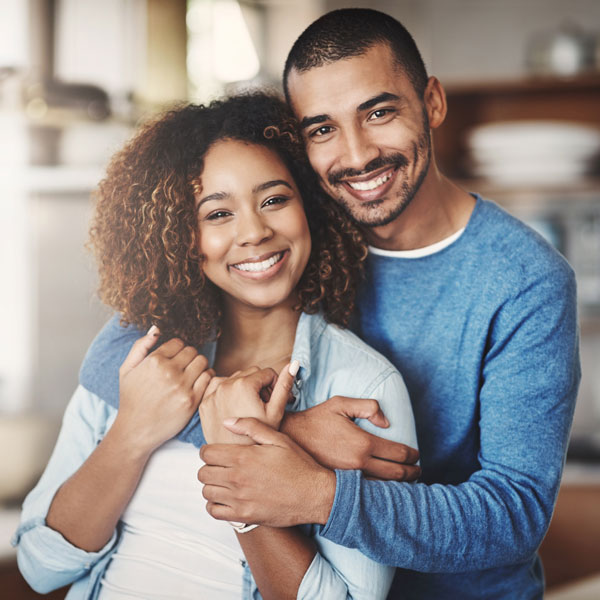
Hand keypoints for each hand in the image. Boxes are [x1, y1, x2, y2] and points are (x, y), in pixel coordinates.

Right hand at [115, 326, 213, 453]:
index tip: (174, 358)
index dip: (177, 349)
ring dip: (199, 365)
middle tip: (184, 366)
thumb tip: (156, 329)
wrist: (135, 430)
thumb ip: (140, 346)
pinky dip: (207, 377)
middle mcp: (169, 371)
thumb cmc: (131, 399)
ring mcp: (182, 386)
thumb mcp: (126, 370)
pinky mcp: (192, 400)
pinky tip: (198, 382)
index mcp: (154, 361)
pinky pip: (209, 378)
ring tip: (192, 373)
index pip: (178, 342)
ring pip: (203, 362)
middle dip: (189, 356)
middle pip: (192, 351)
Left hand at [199, 361, 297, 443]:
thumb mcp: (276, 411)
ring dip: (244, 387)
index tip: (275, 400)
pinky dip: (228, 392)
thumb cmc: (259, 438)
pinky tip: (235, 408)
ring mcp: (212, 394)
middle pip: (250, 373)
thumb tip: (293, 364)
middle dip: (260, 385)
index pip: (267, 372)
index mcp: (244, 385)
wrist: (235, 459)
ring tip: (250, 408)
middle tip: (264, 405)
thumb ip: (284, 385)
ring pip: (235, 379)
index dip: (275, 385)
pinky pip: (219, 387)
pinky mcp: (204, 403)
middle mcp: (225, 385)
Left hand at [199, 417, 335, 526]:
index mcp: (244, 457)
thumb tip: (227, 422)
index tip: (217, 451)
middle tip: (221, 465)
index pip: (207, 453)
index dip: (209, 450)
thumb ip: (251, 426)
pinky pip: (214, 512)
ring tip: (224, 481)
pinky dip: (215, 504)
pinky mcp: (244, 516)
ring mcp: (239, 500)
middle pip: (203, 472)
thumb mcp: (278, 439)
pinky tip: (227, 497)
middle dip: (209, 466)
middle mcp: (238, 479)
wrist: (315, 494)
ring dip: (212, 485)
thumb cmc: (299, 465)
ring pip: (206, 492)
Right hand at [282, 396, 419, 480]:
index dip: (412, 455)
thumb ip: (367, 406)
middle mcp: (359, 464)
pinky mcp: (341, 486)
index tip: (416, 454)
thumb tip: (387, 422)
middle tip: (418, 470)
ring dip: (399, 486)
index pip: (398, 453)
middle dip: (412, 472)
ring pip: (384, 488)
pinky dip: (382, 492)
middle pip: (396, 474)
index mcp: (363, 443)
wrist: (289, 439)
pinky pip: (368, 493)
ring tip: (406, 481)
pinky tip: (385, 489)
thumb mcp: (340, 404)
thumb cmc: (316, 419)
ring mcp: (350, 478)